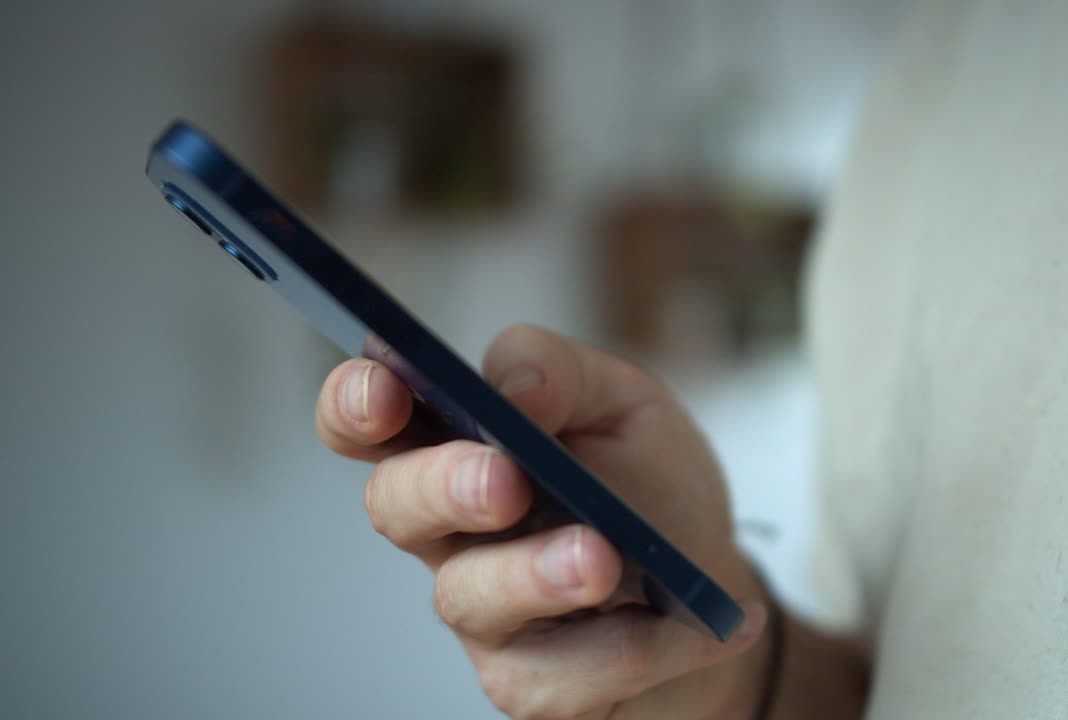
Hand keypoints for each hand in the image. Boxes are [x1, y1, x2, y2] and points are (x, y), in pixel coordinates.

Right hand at [315, 324, 771, 718]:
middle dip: (444, 487)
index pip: (371, 422)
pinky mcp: (530, 685)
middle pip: (396, 506)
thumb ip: (563, 374)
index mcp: (459, 446)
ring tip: (601, 560)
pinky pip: (564, 675)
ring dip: (535, 575)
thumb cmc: (649, 488)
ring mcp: (484, 614)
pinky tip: (697, 624)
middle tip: (505, 481)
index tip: (382, 390)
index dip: (355, 403)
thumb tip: (514, 391)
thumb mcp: (626, 404)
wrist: (712, 589)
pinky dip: (639, 643)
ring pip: (471, 597)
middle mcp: (451, 532)